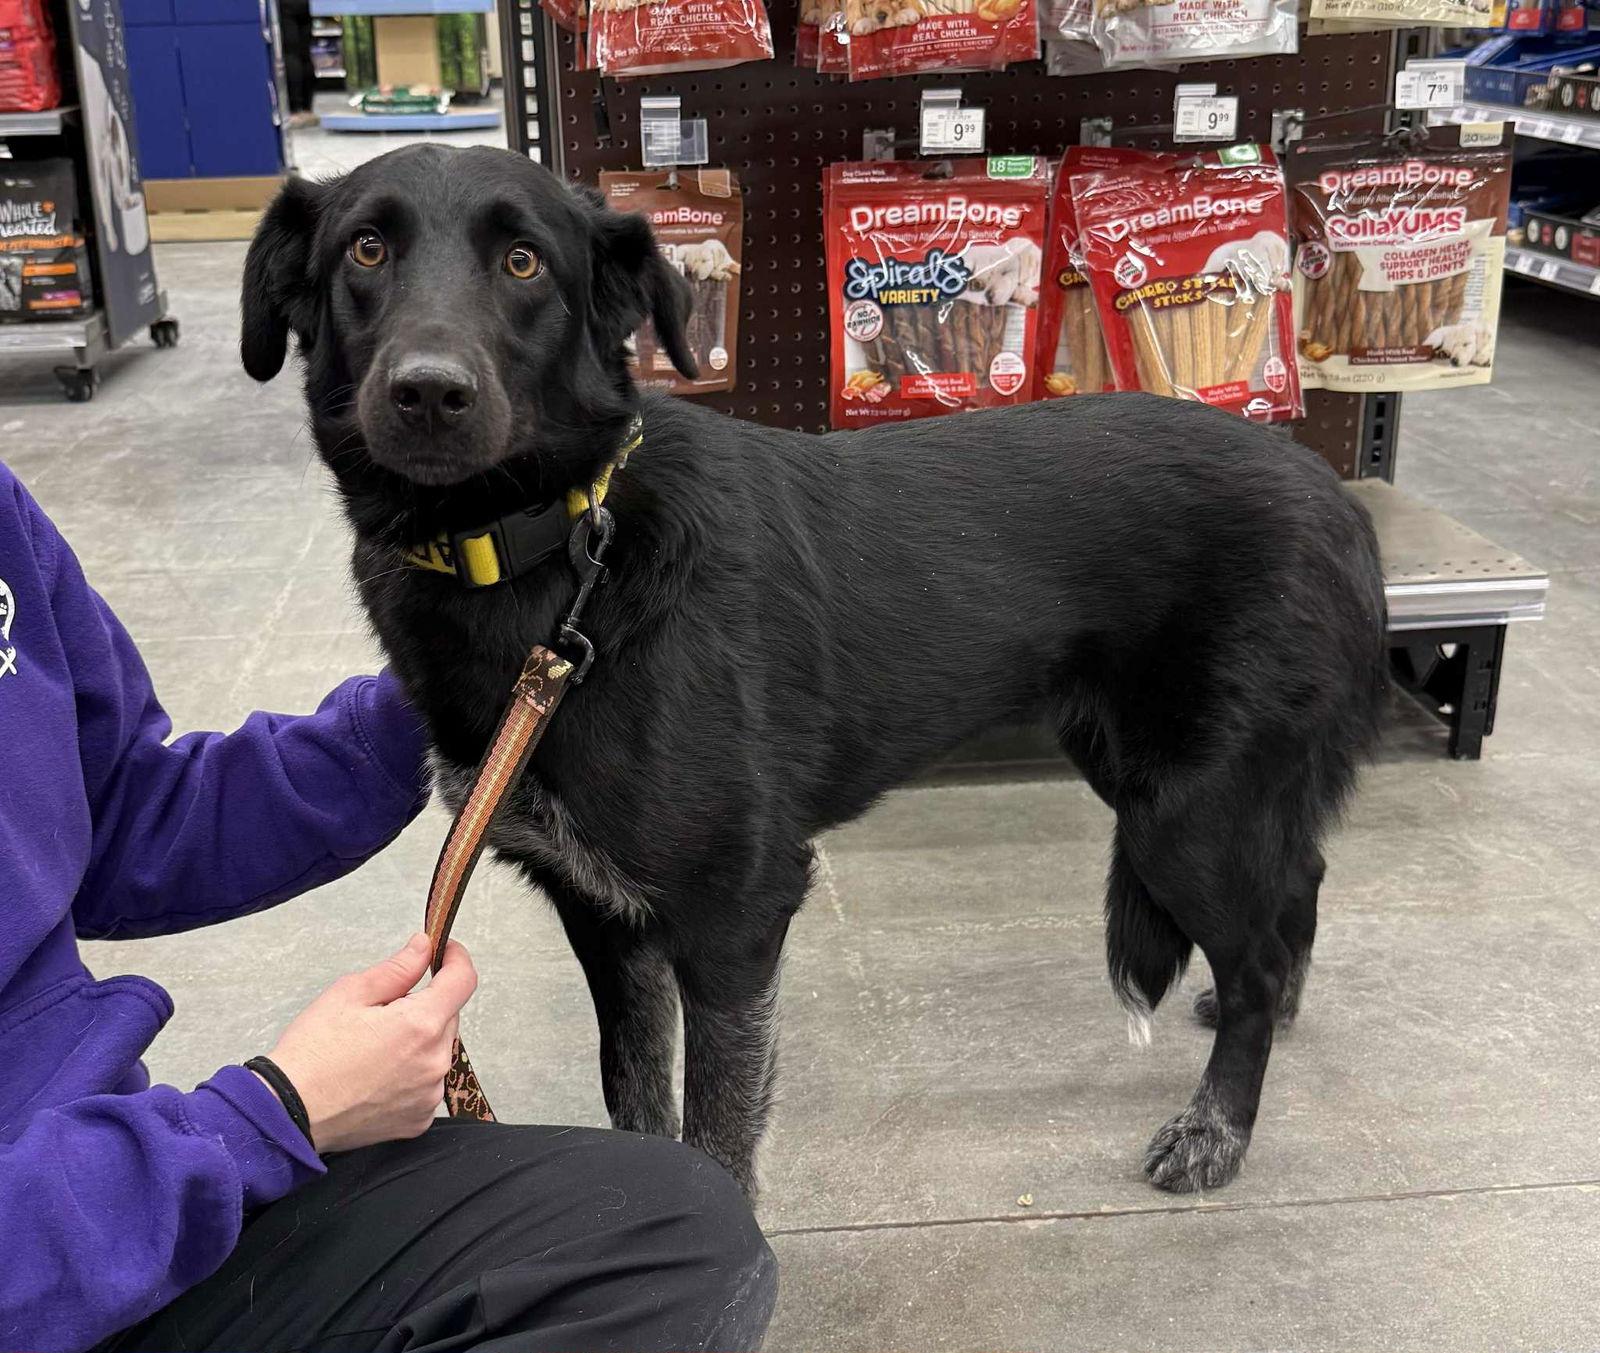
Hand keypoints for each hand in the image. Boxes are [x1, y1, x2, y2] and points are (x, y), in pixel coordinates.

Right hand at [257, 933, 477, 1153]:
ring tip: (374, 1048)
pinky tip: (377, 1076)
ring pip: (437, 1051)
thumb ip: (397, 968)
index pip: (463, 980)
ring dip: (419, 1041)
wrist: (288, 1114)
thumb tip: (423, 947)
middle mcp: (434, 1062)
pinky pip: (427, 1085)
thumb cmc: (312, 1054)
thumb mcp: (350, 993)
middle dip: (426, 1005)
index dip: (455, 959)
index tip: (444, 952)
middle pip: (448, 1017)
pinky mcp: (418, 1120)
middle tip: (384, 1011)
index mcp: (421, 1024)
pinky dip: (411, 1074)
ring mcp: (429, 1095)